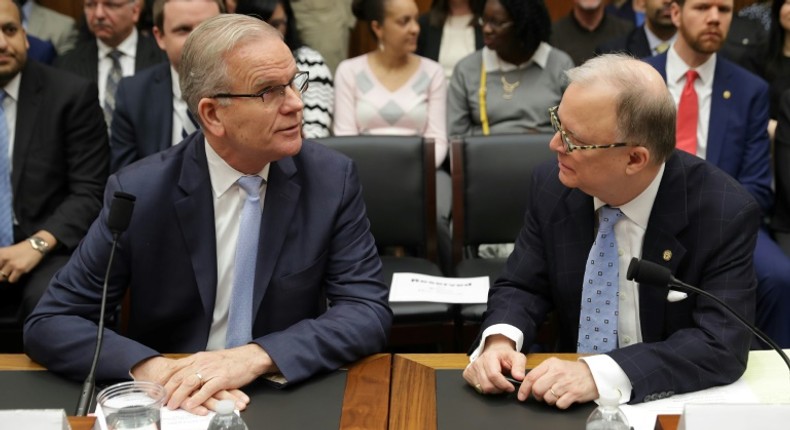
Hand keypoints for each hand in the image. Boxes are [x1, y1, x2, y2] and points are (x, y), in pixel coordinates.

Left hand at [0, 242, 44, 282]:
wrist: (35, 246)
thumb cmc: (20, 249)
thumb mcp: (6, 251)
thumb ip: (1, 260)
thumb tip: (0, 270)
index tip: (2, 269)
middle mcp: (3, 258)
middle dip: (0, 274)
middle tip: (6, 271)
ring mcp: (12, 264)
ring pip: (2, 277)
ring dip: (7, 276)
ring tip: (12, 272)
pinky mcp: (20, 269)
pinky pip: (11, 279)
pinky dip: (14, 278)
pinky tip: (17, 274)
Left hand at [131, 344, 276, 414]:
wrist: (250, 357)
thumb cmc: (231, 361)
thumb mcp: (210, 359)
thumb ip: (197, 366)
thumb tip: (184, 375)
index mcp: (198, 358)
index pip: (175, 368)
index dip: (164, 379)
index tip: (155, 388)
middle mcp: (202, 362)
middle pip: (179, 376)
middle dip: (168, 390)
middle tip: (160, 401)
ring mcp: (212, 370)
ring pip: (189, 383)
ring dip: (178, 395)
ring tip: (172, 405)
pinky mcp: (222, 378)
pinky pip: (206, 389)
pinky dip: (197, 398)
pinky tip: (190, 404)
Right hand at [463, 335, 527, 394]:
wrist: (495, 352)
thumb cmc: (506, 356)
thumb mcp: (517, 358)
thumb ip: (520, 367)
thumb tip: (519, 377)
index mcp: (490, 356)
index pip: (494, 375)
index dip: (504, 385)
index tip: (511, 388)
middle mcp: (478, 362)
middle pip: (487, 385)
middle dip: (499, 389)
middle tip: (506, 386)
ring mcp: (471, 368)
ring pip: (482, 388)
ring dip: (493, 390)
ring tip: (499, 384)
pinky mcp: (467, 374)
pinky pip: (476, 388)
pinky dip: (485, 389)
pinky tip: (490, 382)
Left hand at [519, 357, 598, 408]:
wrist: (594, 374)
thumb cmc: (573, 371)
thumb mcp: (557, 365)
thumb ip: (543, 372)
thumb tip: (528, 383)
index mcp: (550, 364)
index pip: (531, 377)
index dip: (524, 389)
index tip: (522, 396)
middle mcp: (557, 373)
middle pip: (537, 389)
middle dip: (538, 395)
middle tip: (543, 395)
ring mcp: (565, 384)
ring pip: (547, 398)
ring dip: (550, 400)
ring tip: (557, 395)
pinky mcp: (574, 394)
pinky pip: (559, 404)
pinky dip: (560, 404)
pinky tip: (565, 397)